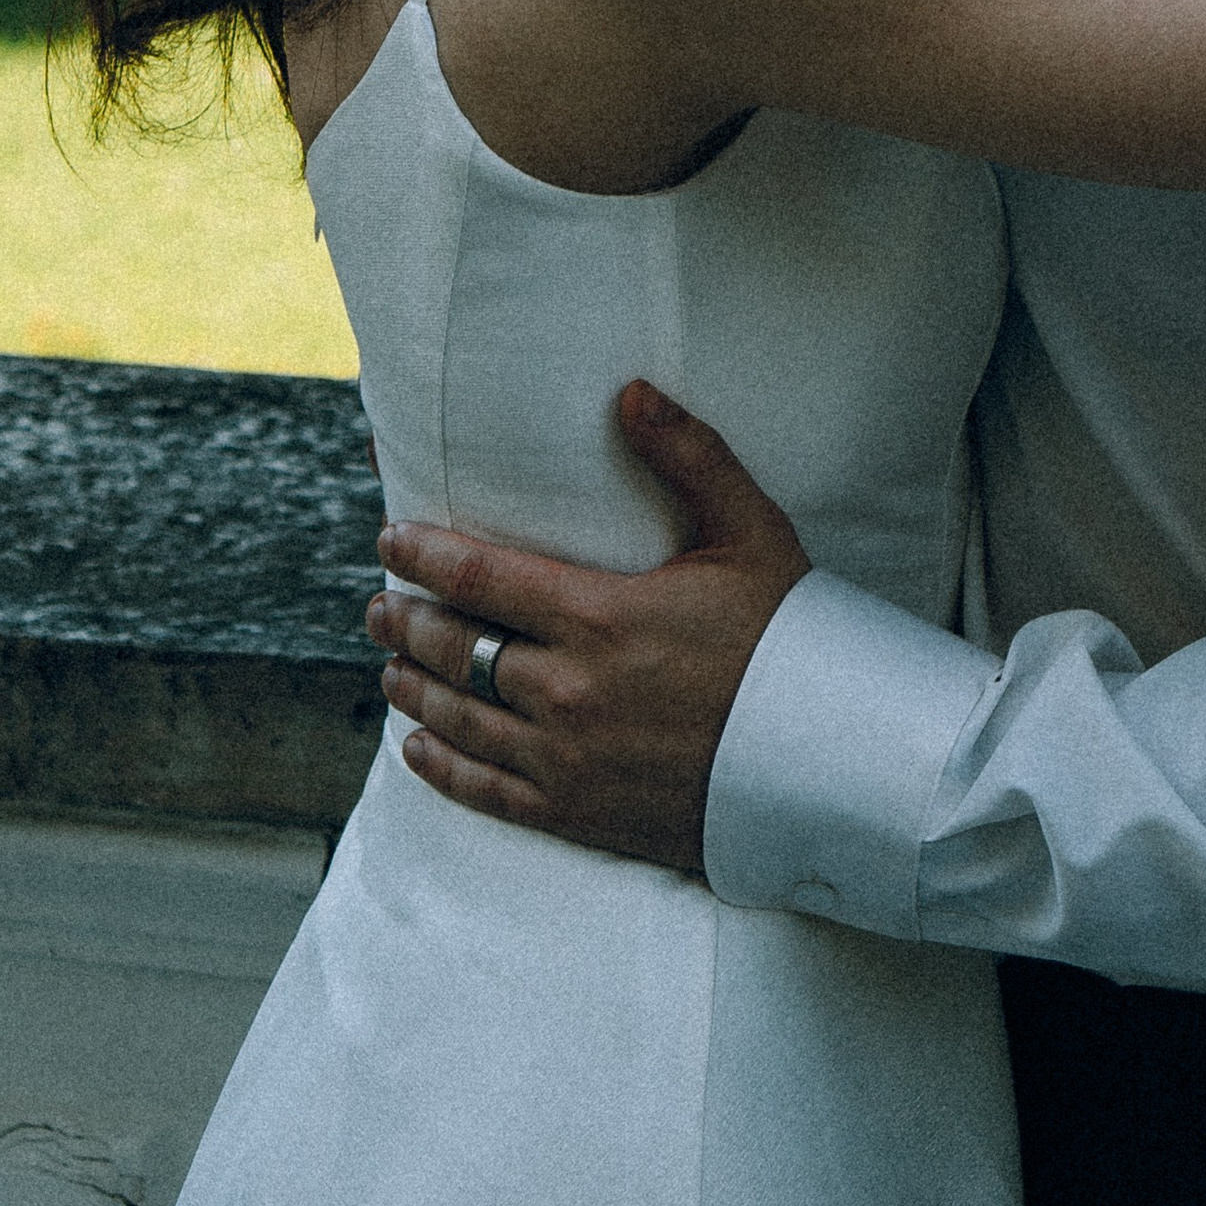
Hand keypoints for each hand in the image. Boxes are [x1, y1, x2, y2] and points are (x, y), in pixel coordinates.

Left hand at [368, 383, 811, 875]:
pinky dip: (444, 768)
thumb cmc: (790, 641)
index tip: (391, 538)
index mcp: (601, 617)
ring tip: (390, 665)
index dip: (424, 557)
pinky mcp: (582, 814)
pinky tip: (419, 751)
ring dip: (414, 690)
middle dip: (406, 622)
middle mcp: (570, 692)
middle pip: (457, 650)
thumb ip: (689, 456)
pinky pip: (490, 793)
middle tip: (376, 604)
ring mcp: (571, 760)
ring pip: (461, 720)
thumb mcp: (750, 533)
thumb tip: (630, 391)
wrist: (828, 767)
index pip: (480, 579)